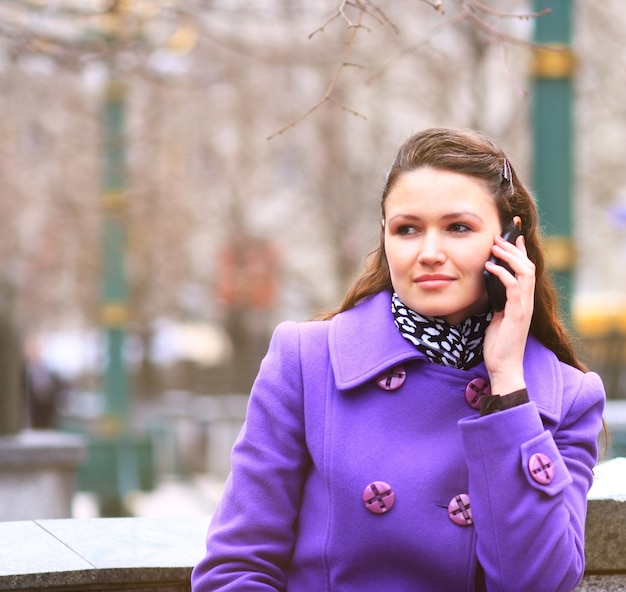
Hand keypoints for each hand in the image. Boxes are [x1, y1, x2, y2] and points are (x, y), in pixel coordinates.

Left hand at [483, 233, 535, 394]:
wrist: (504, 366)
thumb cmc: (498, 344)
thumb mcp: (496, 317)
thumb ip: (497, 301)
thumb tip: (488, 286)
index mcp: (522, 300)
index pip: (526, 270)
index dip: (520, 251)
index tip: (512, 235)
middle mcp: (527, 301)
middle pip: (528, 265)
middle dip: (514, 248)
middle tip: (499, 237)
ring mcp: (524, 306)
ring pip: (525, 272)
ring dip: (510, 257)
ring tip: (495, 247)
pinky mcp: (517, 313)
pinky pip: (513, 287)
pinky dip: (502, 273)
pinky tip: (489, 267)